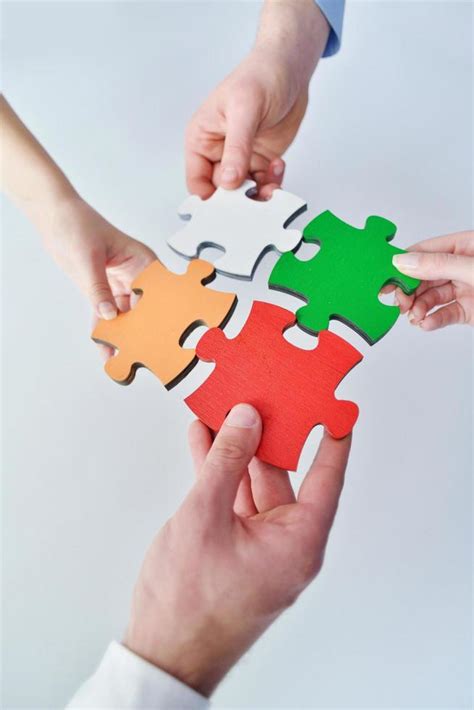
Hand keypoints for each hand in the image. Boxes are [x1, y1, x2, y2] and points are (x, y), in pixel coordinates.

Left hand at [40, 194, 155, 352]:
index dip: (157, 314)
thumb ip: (99, 289)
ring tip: (121, 357)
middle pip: (143, 309)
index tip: (154, 335)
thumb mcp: (88, 258)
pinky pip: (105, 316)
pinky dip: (104, 332)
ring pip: (125, 316)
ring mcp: (119, 285)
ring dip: (122, 336)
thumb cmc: (76, 224)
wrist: (53, 218)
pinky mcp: (102, 292)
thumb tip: (109, 315)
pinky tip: (105, 349)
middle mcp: (135, 276)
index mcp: (142, 262)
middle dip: (140, 330)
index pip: (155, 293)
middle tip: (139, 353)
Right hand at [124, 404, 350, 695]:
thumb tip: (246, 418)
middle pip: (282, 475)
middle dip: (265, 434)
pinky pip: (231, 499)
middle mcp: (285, 542)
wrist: (161, 650)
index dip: (332, 441)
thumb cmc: (189, 602)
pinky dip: (218, 472)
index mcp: (298, 542)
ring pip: (251, 483)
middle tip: (258, 394)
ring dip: (234, 450)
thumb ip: (226, 462)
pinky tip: (203, 440)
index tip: (335, 407)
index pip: (326, 481)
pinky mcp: (233, 545)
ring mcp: (258, 544)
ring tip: (221, 409)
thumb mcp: (205, 517)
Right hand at [185, 0, 328, 198]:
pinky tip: (278, 166)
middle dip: (240, 197)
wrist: (289, 69)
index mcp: (201, 139)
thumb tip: (228, 181)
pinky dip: (273, 183)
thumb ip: (236, 148)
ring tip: (272, 181)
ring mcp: (241, 158)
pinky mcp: (261, 160)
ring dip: (260, 193)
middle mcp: (219, 152)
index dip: (210, 197)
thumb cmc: (259, 77)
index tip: (228, 205)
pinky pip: (264, 183)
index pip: (197, 181)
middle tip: (256, 195)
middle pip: (222, 192)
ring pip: (245, 192)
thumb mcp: (243, 111)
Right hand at [393, 231, 473, 329]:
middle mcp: (461, 266)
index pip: (426, 251)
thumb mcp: (473, 269)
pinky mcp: (468, 310)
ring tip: (416, 316)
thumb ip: (440, 265)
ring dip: (419, 308)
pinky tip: (427, 323)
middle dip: (410, 292)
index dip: (404, 264)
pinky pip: (445, 314)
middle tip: (401, 303)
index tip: (387, 279)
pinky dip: (433, 320)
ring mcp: (464, 288)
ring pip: (431, 297)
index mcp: (465, 246)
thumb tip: (405, 261)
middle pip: (424, 277)